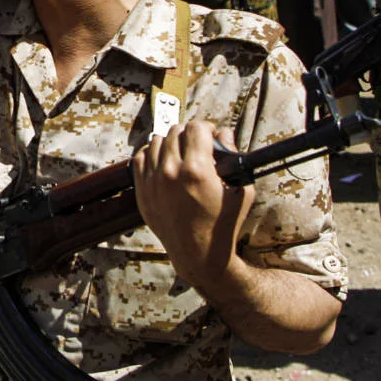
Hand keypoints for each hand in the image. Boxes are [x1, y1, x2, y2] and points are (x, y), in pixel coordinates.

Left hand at [133, 120, 253, 290]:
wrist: (199, 253)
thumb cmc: (223, 223)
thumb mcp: (241, 189)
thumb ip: (233, 156)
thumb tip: (225, 135)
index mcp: (197, 170)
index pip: (196, 127)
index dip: (207, 128)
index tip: (211, 135)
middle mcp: (171, 172)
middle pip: (175, 131)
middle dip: (190, 133)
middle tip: (198, 144)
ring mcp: (153, 182)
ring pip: (156, 141)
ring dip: (170, 142)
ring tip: (181, 152)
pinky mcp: (142, 191)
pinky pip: (140, 158)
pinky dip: (151, 154)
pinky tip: (163, 160)